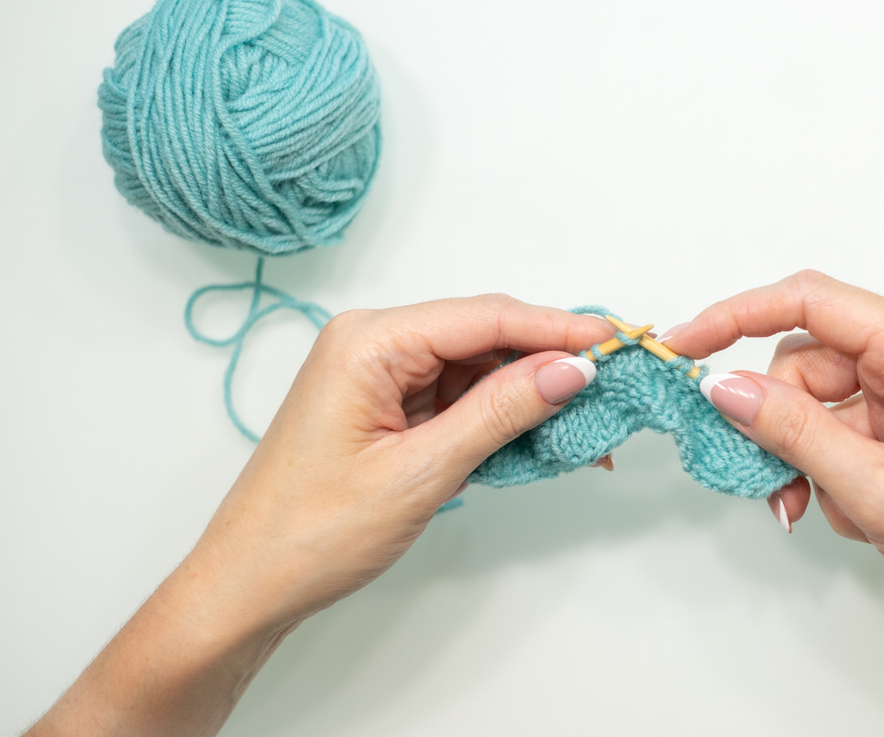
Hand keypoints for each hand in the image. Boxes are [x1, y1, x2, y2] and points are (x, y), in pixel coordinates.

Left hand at [27, 295, 614, 736]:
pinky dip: (500, 419)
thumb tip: (571, 369)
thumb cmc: (312, 531)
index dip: (556, 326)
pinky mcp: (389, 407)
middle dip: (548, 361)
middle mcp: (374, 343)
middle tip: (612, 385)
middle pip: (484, 336)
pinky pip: (459, 398)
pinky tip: (540, 439)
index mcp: (369, 341)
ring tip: (585, 426)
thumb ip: (500, 413)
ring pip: (477, 369)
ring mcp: (381, 375)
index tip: (614, 341)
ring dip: (529, 396)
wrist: (251, 584)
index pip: (483, 317)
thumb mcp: (421, 471)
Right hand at [665, 270, 883, 735]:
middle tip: (762, 473)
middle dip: (776, 418)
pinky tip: (852, 513)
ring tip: (811, 508)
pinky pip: (842, 432)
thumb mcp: (876, 487)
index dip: (738, 315)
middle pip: (807, 359)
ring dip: (802, 456)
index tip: (688, 346)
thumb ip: (792, 430)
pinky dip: (828, 472)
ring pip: (818, 401)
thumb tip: (725, 386)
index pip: (811, 300)